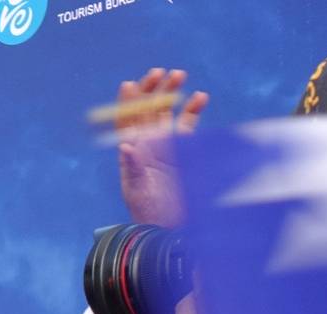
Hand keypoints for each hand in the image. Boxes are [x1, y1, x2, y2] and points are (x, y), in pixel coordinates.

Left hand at [115, 69, 207, 228]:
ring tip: (178, 75)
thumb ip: (133, 166)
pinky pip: (188, 124)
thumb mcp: (138, 190)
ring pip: (167, 112)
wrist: (170, 227)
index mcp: (131, 152)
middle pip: (146, 110)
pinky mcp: (184, 150)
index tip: (129, 85)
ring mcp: (166, 145)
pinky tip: (200, 97)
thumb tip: (126, 145)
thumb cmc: (148, 213)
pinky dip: (193, 110)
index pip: (125, 121)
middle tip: (158, 73)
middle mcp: (146, 144)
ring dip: (171, 93)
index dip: (126, 103)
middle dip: (151, 90)